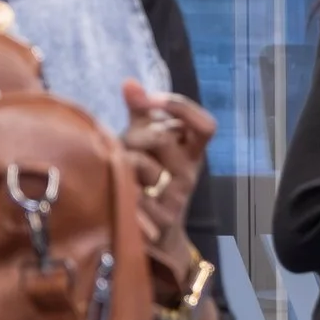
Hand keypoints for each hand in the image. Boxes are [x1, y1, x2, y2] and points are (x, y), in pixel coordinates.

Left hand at [121, 80, 212, 292]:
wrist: (156, 237)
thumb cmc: (148, 179)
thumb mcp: (147, 142)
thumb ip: (142, 112)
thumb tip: (130, 83)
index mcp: (193, 153)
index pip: (204, 125)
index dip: (180, 107)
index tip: (152, 100)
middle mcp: (189, 174)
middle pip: (162, 138)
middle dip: (134, 135)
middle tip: (123, 144)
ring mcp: (176, 199)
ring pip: (142, 165)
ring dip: (121, 161)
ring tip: (116, 169)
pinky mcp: (157, 223)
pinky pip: (130, 193)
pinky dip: (117, 187)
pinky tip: (114, 188)